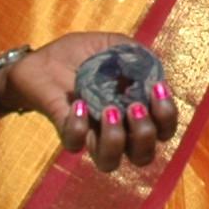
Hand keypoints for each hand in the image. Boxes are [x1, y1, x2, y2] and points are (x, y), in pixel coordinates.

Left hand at [2, 31, 181, 171]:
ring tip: (108, 111)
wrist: (41, 58)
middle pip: (143, 156)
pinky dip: (78, 126)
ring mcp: (90, 134)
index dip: (167, 117)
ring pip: (110, 163)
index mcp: (135, 111)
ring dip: (115, 139)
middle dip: (144, 134)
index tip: (157, 89)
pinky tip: (78, 103)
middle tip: (133, 107)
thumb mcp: (113, 45)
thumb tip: (154, 71)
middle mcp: (117, 130)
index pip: (164, 130)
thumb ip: (136, 55)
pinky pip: (75, 144)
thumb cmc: (82, 54)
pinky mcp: (64, 131)